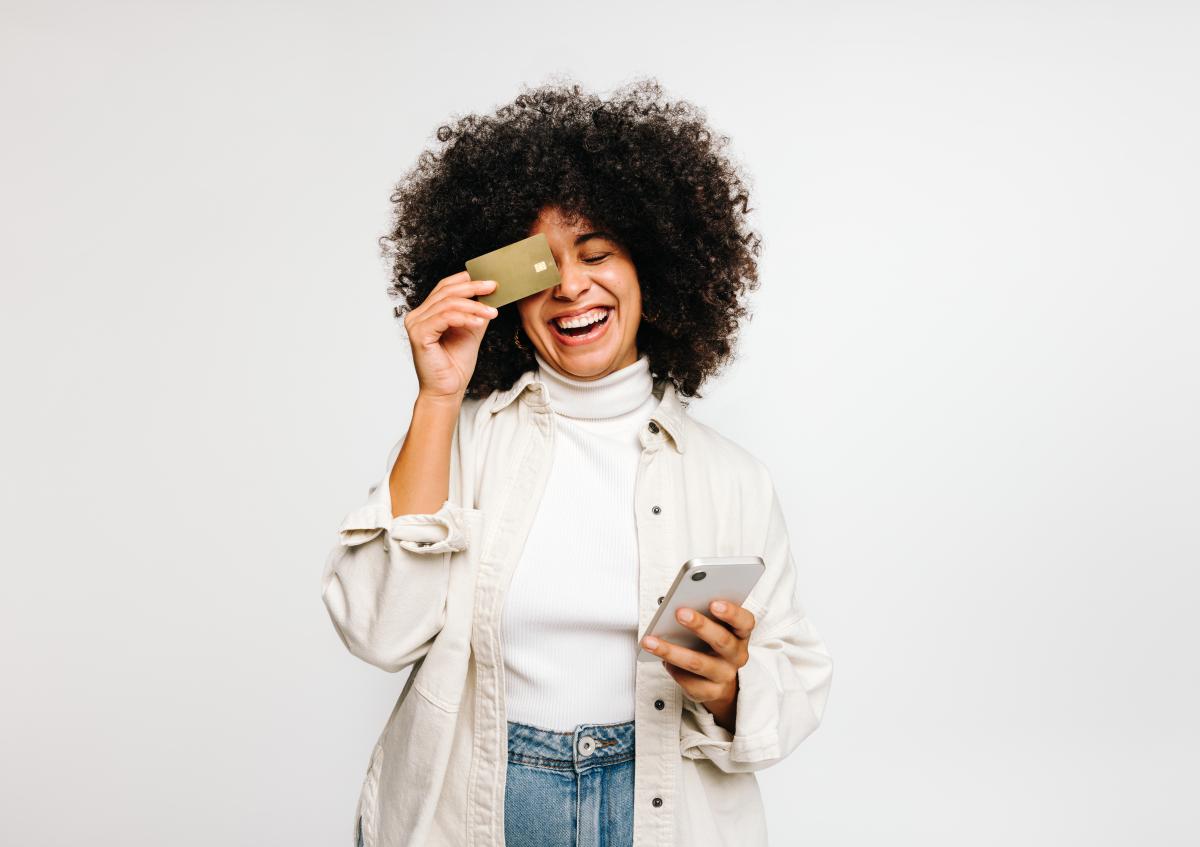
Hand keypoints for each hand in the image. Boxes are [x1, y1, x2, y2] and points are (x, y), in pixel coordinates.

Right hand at [403, 271, 500, 402]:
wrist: (448, 390)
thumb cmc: (455, 365)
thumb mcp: (471, 331)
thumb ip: (475, 312)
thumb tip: (489, 293)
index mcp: (427, 313)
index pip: (444, 287)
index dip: (465, 280)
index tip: (489, 281)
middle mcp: (417, 316)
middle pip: (446, 291)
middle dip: (473, 288)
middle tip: (494, 287)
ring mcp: (416, 324)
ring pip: (447, 304)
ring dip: (473, 306)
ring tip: (492, 313)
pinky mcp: (419, 335)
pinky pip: (444, 318)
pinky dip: (464, 317)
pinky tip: (479, 322)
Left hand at [641, 600, 755, 733]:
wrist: (719, 678)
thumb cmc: (712, 642)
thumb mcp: (715, 627)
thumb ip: (704, 615)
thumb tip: (679, 607)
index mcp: (741, 634)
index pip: (744, 622)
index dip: (732, 612)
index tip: (713, 603)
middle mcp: (737, 655)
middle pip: (722, 640)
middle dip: (700, 626)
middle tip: (679, 613)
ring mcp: (725, 675)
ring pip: (698, 663)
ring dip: (672, 651)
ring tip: (650, 641)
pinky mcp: (711, 692)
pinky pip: (689, 682)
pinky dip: (673, 670)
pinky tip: (662, 661)